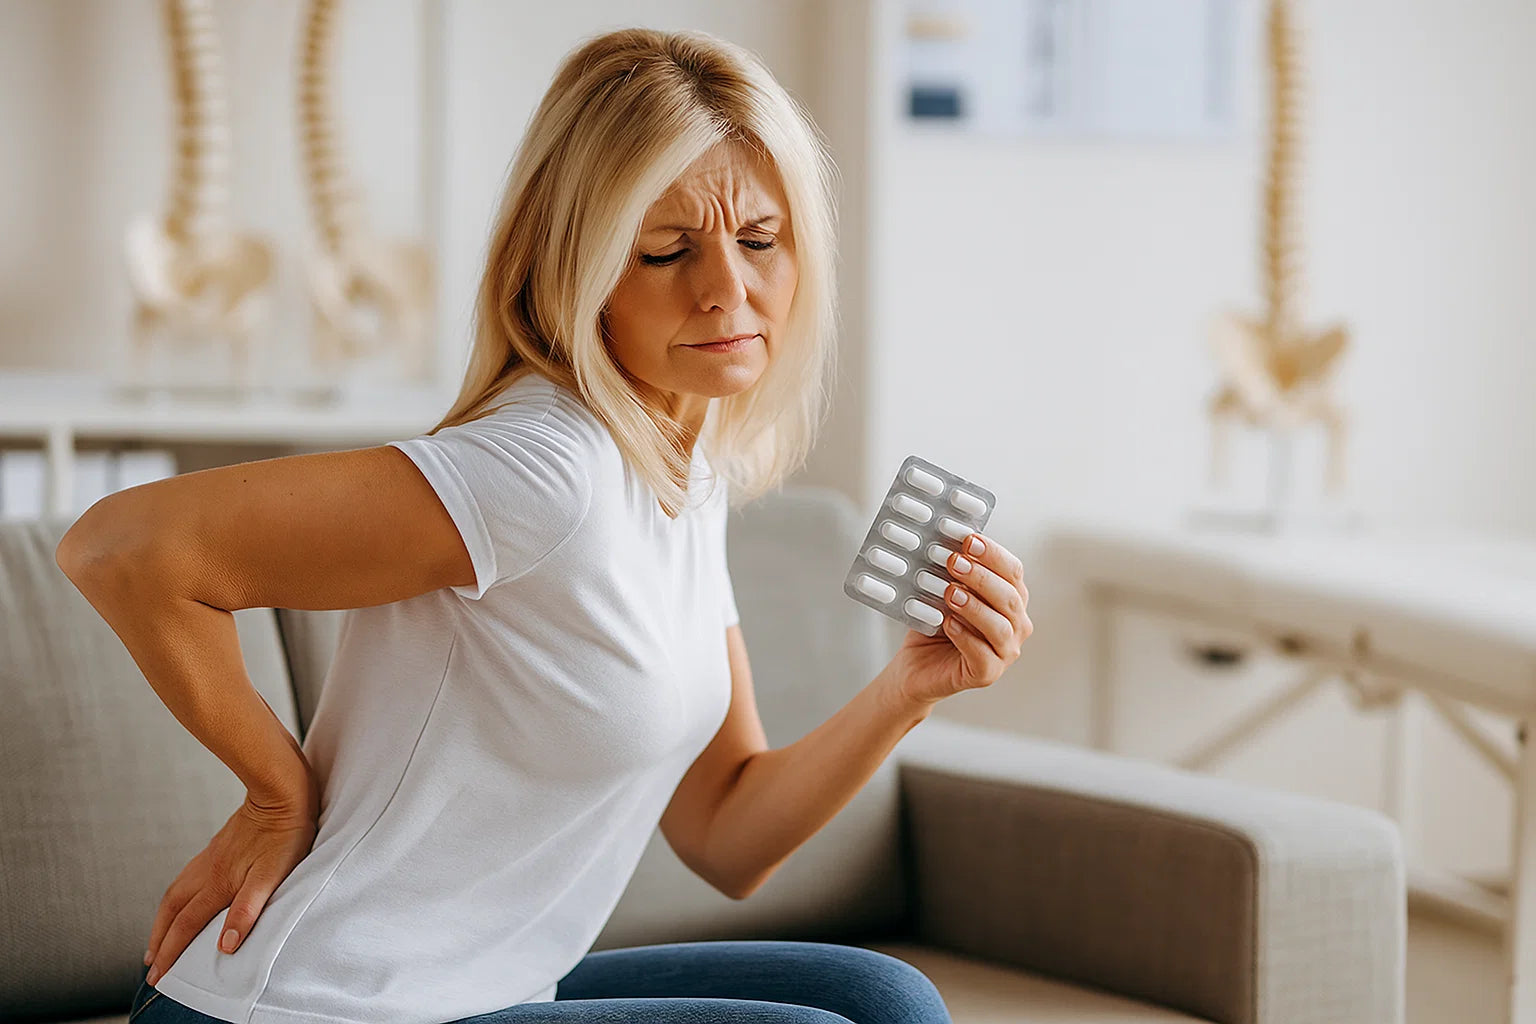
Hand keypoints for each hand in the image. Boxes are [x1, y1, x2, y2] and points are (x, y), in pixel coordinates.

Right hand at [144, 787, 318, 985]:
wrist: (280, 791)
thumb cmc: (284, 835)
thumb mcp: (271, 877)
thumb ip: (247, 911)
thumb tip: (224, 946)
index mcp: (218, 884)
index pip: (186, 928)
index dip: (170, 954)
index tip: (157, 977)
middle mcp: (207, 873)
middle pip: (171, 913)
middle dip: (158, 940)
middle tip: (149, 963)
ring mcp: (210, 858)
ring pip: (175, 894)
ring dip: (163, 919)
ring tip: (158, 937)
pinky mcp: (217, 847)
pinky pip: (186, 879)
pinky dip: (177, 897)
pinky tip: (184, 898)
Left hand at [881, 531, 1031, 708]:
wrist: (917, 665)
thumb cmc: (935, 625)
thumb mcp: (943, 592)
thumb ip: (952, 572)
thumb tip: (950, 544)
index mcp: (1010, 600)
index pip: (1013, 572)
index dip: (993, 554)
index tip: (969, 541)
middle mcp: (1015, 625)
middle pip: (1010, 597)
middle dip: (982, 577)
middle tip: (955, 562)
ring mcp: (1005, 652)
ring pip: (1000, 627)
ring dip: (975, 607)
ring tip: (950, 593)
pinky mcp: (988, 674)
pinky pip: (983, 656)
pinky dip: (965, 638)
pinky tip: (948, 624)